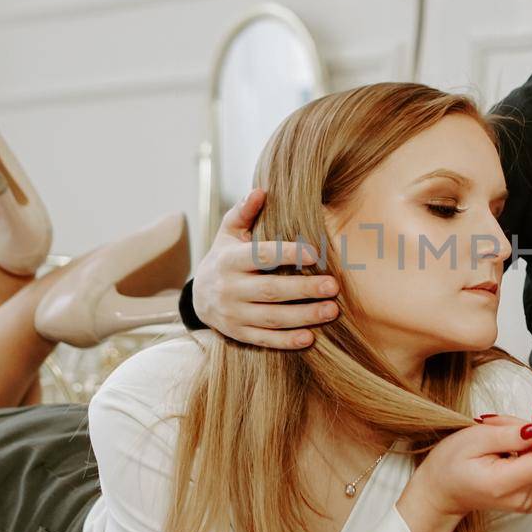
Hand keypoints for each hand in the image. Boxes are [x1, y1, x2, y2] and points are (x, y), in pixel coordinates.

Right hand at [191, 188, 340, 348]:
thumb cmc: (225, 258)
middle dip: (303, 290)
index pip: (261, 256)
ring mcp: (233, 314)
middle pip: (270, 290)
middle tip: (333, 287)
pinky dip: (286, 341)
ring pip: (271, 318)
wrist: (198, 297)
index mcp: (230, 260)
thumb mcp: (228, 233)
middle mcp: (229, 289)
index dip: (287, 254)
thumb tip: (261, 191)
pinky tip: (310, 337)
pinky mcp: (238, 334)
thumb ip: (244, 212)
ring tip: (331, 310)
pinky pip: (264, 340)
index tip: (314, 253)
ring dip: (303, 316)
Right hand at [398, 408, 531, 531]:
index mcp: (503, 486)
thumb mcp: (473, 440)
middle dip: (530, 432)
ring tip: (497, 435)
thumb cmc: (449, 467)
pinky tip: (506, 448)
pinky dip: (527, 450)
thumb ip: (507, 435)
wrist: (440, 492)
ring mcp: (527, 501)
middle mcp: (520, 499)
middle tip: (498, 423)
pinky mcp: (530, 497)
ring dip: (527, 440)